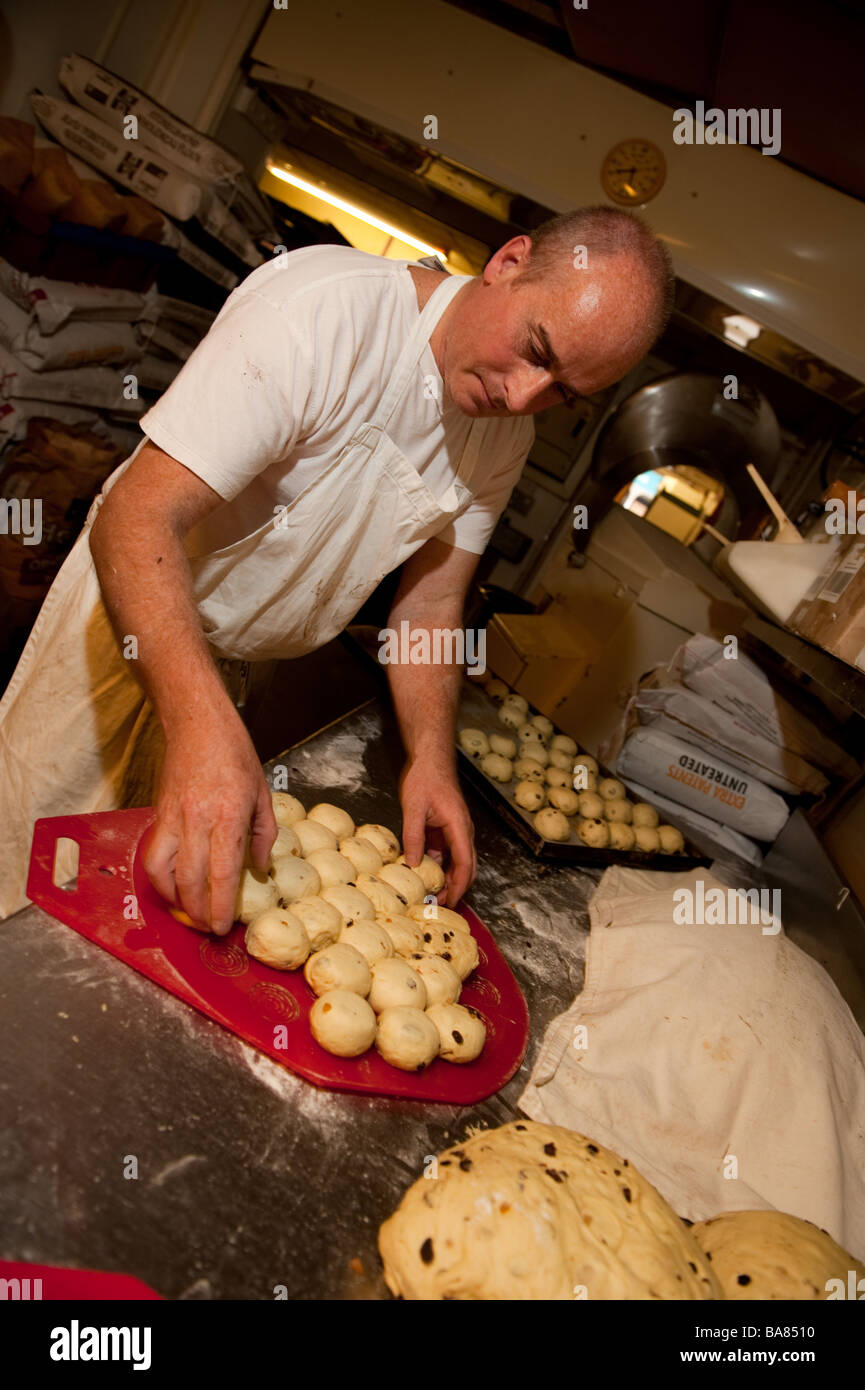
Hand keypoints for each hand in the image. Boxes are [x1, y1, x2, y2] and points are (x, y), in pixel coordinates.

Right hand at [144, 712, 276, 933]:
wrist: (197, 723)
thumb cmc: (233, 752)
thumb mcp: (262, 791)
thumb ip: (263, 834)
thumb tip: (258, 867)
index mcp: (229, 814)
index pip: (222, 873)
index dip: (220, 906)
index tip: (222, 926)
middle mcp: (198, 819)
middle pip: (191, 880)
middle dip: (197, 911)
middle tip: (206, 928)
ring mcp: (174, 817)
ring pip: (163, 872)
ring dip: (174, 899)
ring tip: (187, 912)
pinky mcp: (159, 814)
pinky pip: (153, 854)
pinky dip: (159, 877)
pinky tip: (171, 886)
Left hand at [399, 757, 475, 906]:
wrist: (430, 759)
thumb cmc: (425, 778)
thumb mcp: (414, 808)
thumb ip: (414, 837)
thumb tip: (413, 864)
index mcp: (459, 826)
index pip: (464, 864)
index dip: (459, 886)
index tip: (450, 902)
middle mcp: (463, 831)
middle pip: (466, 867)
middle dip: (456, 888)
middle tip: (439, 904)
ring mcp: (456, 830)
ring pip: (457, 862)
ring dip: (447, 879)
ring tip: (431, 894)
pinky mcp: (446, 829)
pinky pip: (445, 852)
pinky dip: (439, 866)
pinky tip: (424, 874)